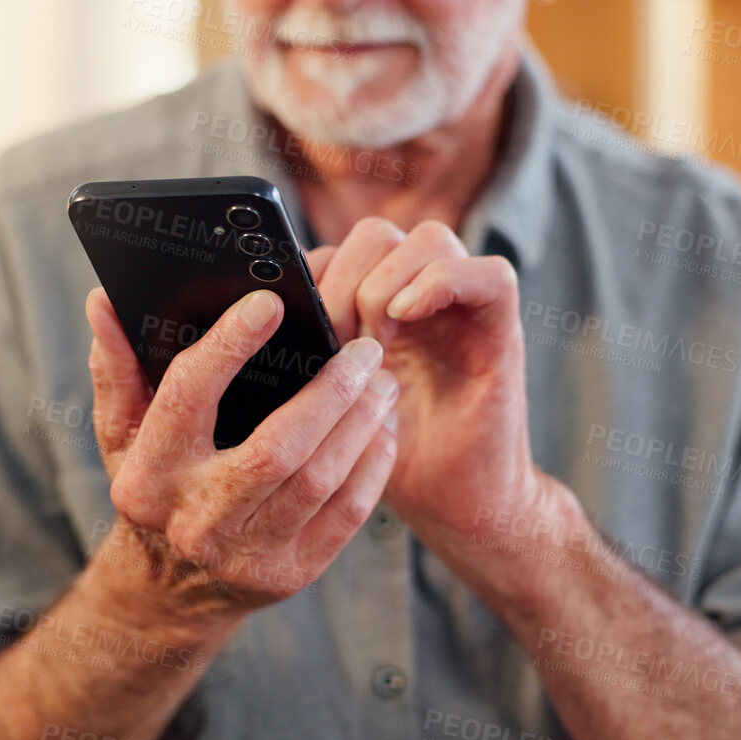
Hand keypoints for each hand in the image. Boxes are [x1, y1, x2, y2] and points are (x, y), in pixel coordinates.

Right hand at [82, 286, 398, 628]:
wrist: (166, 592)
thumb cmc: (153, 489)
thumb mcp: (122, 435)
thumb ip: (116, 368)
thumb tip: (103, 303)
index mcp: (149, 477)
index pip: (188, 398)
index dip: (228, 346)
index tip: (268, 303)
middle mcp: (195, 519)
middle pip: (277, 448)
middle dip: (330, 392)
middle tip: (363, 349)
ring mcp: (246, 554)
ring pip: (321, 479)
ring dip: (361, 422)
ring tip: (379, 382)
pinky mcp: (290, 574)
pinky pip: (347, 513)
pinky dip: (373, 464)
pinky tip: (381, 430)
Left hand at [307, 217, 543, 551]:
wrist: (453, 503)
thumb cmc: (385, 458)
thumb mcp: (326, 403)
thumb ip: (302, 358)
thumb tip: (238, 331)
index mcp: (374, 307)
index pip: (337, 249)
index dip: (309, 273)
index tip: (290, 324)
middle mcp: (420, 297)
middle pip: (376, 236)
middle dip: (341, 280)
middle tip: (329, 339)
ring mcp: (463, 309)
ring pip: (428, 240)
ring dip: (384, 285)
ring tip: (370, 344)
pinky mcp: (502, 329)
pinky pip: (488, 273)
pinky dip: (441, 284)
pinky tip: (403, 320)